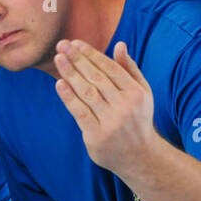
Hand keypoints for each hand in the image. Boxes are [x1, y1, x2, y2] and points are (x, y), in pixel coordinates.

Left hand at [53, 39, 156, 177]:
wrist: (140, 157)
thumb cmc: (138, 119)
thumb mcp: (142, 93)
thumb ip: (130, 69)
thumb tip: (120, 44)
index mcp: (135, 93)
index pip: (110, 68)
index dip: (91, 54)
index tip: (75, 43)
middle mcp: (124, 107)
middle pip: (96, 78)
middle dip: (77, 59)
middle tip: (61, 45)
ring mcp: (111, 122)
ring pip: (87, 93)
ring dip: (70, 74)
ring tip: (58, 59)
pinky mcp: (97, 136)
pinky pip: (80, 113)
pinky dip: (69, 97)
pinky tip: (59, 83)